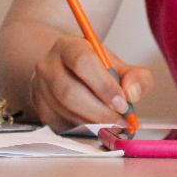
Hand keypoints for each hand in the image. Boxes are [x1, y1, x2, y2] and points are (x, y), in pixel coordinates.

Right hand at [28, 34, 153, 132]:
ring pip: (66, 112)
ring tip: (113, 124)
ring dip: (94, 123)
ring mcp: (41, 88)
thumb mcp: (117, 65)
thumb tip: (132, 93)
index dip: (104, 85)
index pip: (82, 62)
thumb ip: (135, 76)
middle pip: (70, 92)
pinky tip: (97, 125)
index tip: (123, 102)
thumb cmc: (93, 68)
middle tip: (121, 120)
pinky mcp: (41, 110)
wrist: (65, 71)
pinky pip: (62, 125)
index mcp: (68, 46)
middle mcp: (48, 65)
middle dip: (100, 111)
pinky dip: (84, 130)